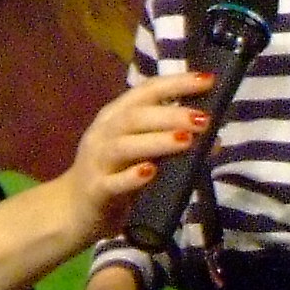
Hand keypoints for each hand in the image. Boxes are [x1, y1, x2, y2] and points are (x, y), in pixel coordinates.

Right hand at [66, 72, 213, 236]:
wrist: (73, 210)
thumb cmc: (115, 174)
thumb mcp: (143, 153)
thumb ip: (172, 142)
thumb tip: (215, 139)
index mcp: (116, 116)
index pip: (146, 91)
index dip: (176, 83)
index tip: (207, 79)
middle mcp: (104, 133)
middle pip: (135, 117)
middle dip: (171, 114)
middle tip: (203, 119)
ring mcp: (97, 161)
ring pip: (125, 146)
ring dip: (157, 141)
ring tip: (186, 140)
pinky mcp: (96, 191)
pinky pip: (113, 183)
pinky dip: (132, 177)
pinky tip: (150, 173)